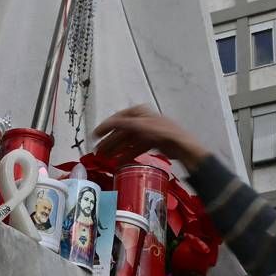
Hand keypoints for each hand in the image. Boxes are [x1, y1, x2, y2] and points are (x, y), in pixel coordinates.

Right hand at [92, 104, 206, 166]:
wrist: (181, 145)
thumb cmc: (164, 132)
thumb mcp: (140, 126)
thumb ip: (123, 125)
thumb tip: (110, 124)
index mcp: (138, 113)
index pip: (117, 119)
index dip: (105, 127)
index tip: (95, 135)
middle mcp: (141, 121)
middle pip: (120, 132)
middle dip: (109, 142)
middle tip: (98, 150)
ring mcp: (145, 132)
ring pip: (126, 141)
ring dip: (115, 149)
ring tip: (105, 157)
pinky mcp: (150, 143)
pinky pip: (134, 149)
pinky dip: (126, 155)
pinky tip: (118, 162)